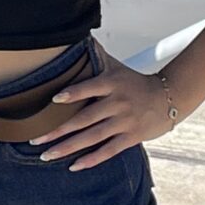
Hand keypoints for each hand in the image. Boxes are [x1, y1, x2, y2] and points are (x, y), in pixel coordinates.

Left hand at [40, 51, 182, 168]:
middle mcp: (117, 103)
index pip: (89, 87)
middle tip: (36, 139)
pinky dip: (91, 159)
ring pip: (92, 137)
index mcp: (112, 83)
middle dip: (58, 130)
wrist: (168, 98)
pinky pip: (108, 151)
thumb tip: (77, 38)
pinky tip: (74, 165)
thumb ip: (96, 56)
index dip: (73, 94)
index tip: (54, 101)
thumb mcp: (117, 67)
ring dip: (68, 147)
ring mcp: (124, 121)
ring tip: (48, 155)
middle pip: (84, 118)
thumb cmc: (136, 83)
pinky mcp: (131, 137)